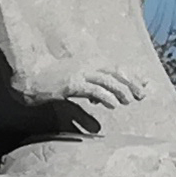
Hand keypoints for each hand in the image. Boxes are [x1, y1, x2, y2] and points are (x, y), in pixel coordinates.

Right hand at [14, 58, 149, 129]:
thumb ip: (88, 96)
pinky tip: (113, 105)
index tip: (146, 84)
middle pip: (117, 72)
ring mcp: (80, 73)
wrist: (29, 75)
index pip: (118, 67)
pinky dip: (106, 97)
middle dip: (132, 83)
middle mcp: (88, 65)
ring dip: (121, 90)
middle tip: (143, 95)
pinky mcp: (72, 83)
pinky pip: (94, 89)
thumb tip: (100, 114)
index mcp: (90, 62)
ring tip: (130, 101)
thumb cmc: (49, 81)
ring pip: (108, 80)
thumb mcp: (72, 86)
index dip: (133, 75)